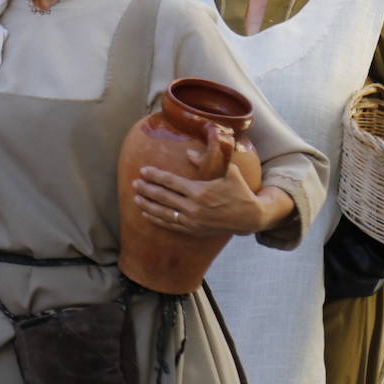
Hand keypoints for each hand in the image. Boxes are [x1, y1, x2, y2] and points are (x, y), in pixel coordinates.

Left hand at [132, 126, 272, 236]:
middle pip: (164, 197)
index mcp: (200, 191)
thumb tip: (189, 153)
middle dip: (147, 189)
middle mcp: (194, 207)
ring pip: (164, 213)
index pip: (172, 182)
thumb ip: (209, 159)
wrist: (249, 217)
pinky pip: (171, 225)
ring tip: (136, 198)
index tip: (144, 170)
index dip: (156, 176)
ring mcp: (192, 221)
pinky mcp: (193, 230)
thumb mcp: (229, 172)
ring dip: (148, 205)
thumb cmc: (239, 191)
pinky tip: (147, 214)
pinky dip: (157, 219)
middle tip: (135, 183)